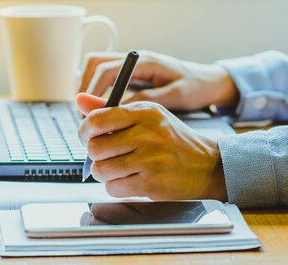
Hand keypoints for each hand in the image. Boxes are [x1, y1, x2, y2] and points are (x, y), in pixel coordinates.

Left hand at [76, 93, 227, 200]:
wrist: (208, 165)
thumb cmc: (173, 141)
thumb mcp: (147, 116)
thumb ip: (111, 109)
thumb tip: (79, 100)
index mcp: (144, 112)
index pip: (97, 119)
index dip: (84, 131)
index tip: (87, 137)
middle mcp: (147, 133)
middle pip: (95, 147)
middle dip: (96, 155)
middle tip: (108, 155)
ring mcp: (150, 159)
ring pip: (101, 170)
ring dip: (106, 173)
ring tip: (121, 169)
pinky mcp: (151, 183)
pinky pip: (114, 188)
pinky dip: (117, 187)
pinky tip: (132, 180)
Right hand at [79, 51, 238, 111]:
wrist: (210, 82)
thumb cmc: (196, 87)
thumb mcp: (175, 96)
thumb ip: (147, 99)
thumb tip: (119, 108)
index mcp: (145, 61)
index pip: (107, 69)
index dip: (93, 90)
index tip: (89, 110)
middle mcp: (134, 59)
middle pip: (95, 63)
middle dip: (84, 86)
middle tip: (84, 113)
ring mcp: (132, 66)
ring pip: (97, 69)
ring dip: (89, 88)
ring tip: (89, 114)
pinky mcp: (132, 75)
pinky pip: (106, 78)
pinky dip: (98, 92)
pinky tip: (101, 111)